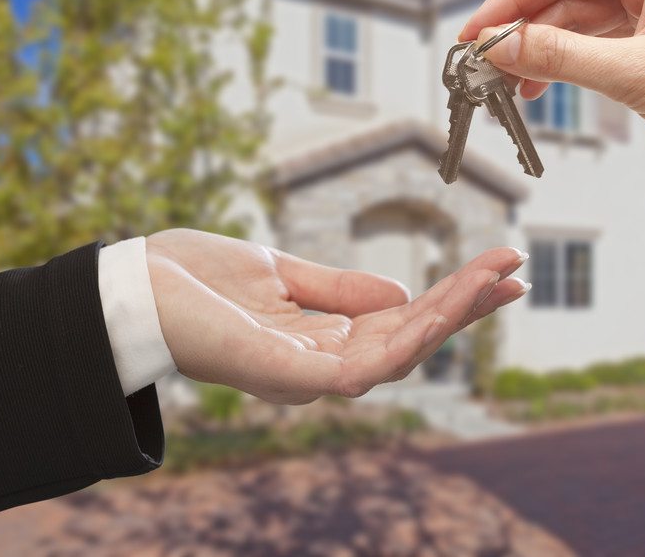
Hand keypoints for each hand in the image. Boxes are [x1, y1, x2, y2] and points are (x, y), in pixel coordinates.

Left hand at [145, 229, 527, 403]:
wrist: (128, 286)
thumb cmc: (194, 280)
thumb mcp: (280, 272)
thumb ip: (338, 289)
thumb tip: (399, 294)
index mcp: (322, 338)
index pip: (402, 321)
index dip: (451, 298)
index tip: (497, 268)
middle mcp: (323, 364)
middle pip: (413, 339)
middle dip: (466, 307)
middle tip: (517, 272)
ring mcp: (309, 375)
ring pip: (401, 353)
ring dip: (452, 317)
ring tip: (496, 280)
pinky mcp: (292, 377)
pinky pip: (367, 366)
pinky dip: (412, 338)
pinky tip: (444, 309)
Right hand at [461, 0, 644, 231]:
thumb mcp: (636, 74)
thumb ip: (560, 56)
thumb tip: (497, 47)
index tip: (476, 34)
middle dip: (522, 28)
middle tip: (480, 66)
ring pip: (579, 26)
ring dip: (539, 53)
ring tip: (504, 88)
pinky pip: (597, 53)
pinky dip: (565, 70)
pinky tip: (539, 91)